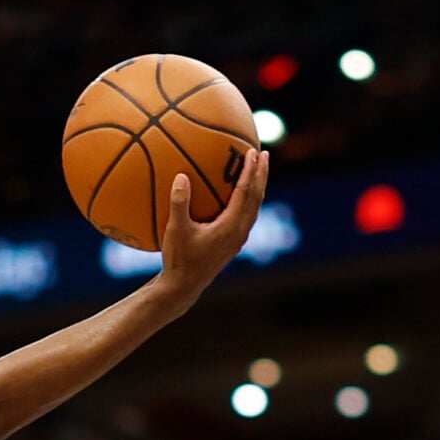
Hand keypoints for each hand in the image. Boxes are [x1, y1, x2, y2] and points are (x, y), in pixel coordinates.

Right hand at [152, 149, 269, 301]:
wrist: (184, 287)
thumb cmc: (178, 259)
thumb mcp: (175, 230)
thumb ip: (179, 203)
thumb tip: (180, 176)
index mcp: (230, 227)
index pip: (245, 193)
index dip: (250, 171)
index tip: (253, 152)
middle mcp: (239, 232)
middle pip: (257, 198)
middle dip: (261, 174)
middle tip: (264, 153)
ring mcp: (238, 239)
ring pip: (254, 207)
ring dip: (257, 186)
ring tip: (258, 169)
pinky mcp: (234, 243)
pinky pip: (246, 215)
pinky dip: (248, 199)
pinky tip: (240, 192)